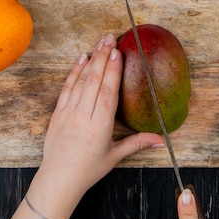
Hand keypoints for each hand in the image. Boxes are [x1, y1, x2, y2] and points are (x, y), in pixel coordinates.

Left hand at [28, 34, 163, 218]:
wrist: (58, 180)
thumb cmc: (89, 170)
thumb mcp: (115, 156)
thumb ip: (138, 143)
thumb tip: (162, 140)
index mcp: (99, 127)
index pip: (107, 93)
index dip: (113, 72)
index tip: (118, 53)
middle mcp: (83, 117)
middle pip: (94, 81)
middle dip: (103, 58)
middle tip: (111, 38)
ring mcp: (68, 113)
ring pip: (81, 81)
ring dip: (92, 60)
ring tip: (100, 43)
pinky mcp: (57, 113)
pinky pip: (67, 88)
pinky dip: (74, 72)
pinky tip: (81, 58)